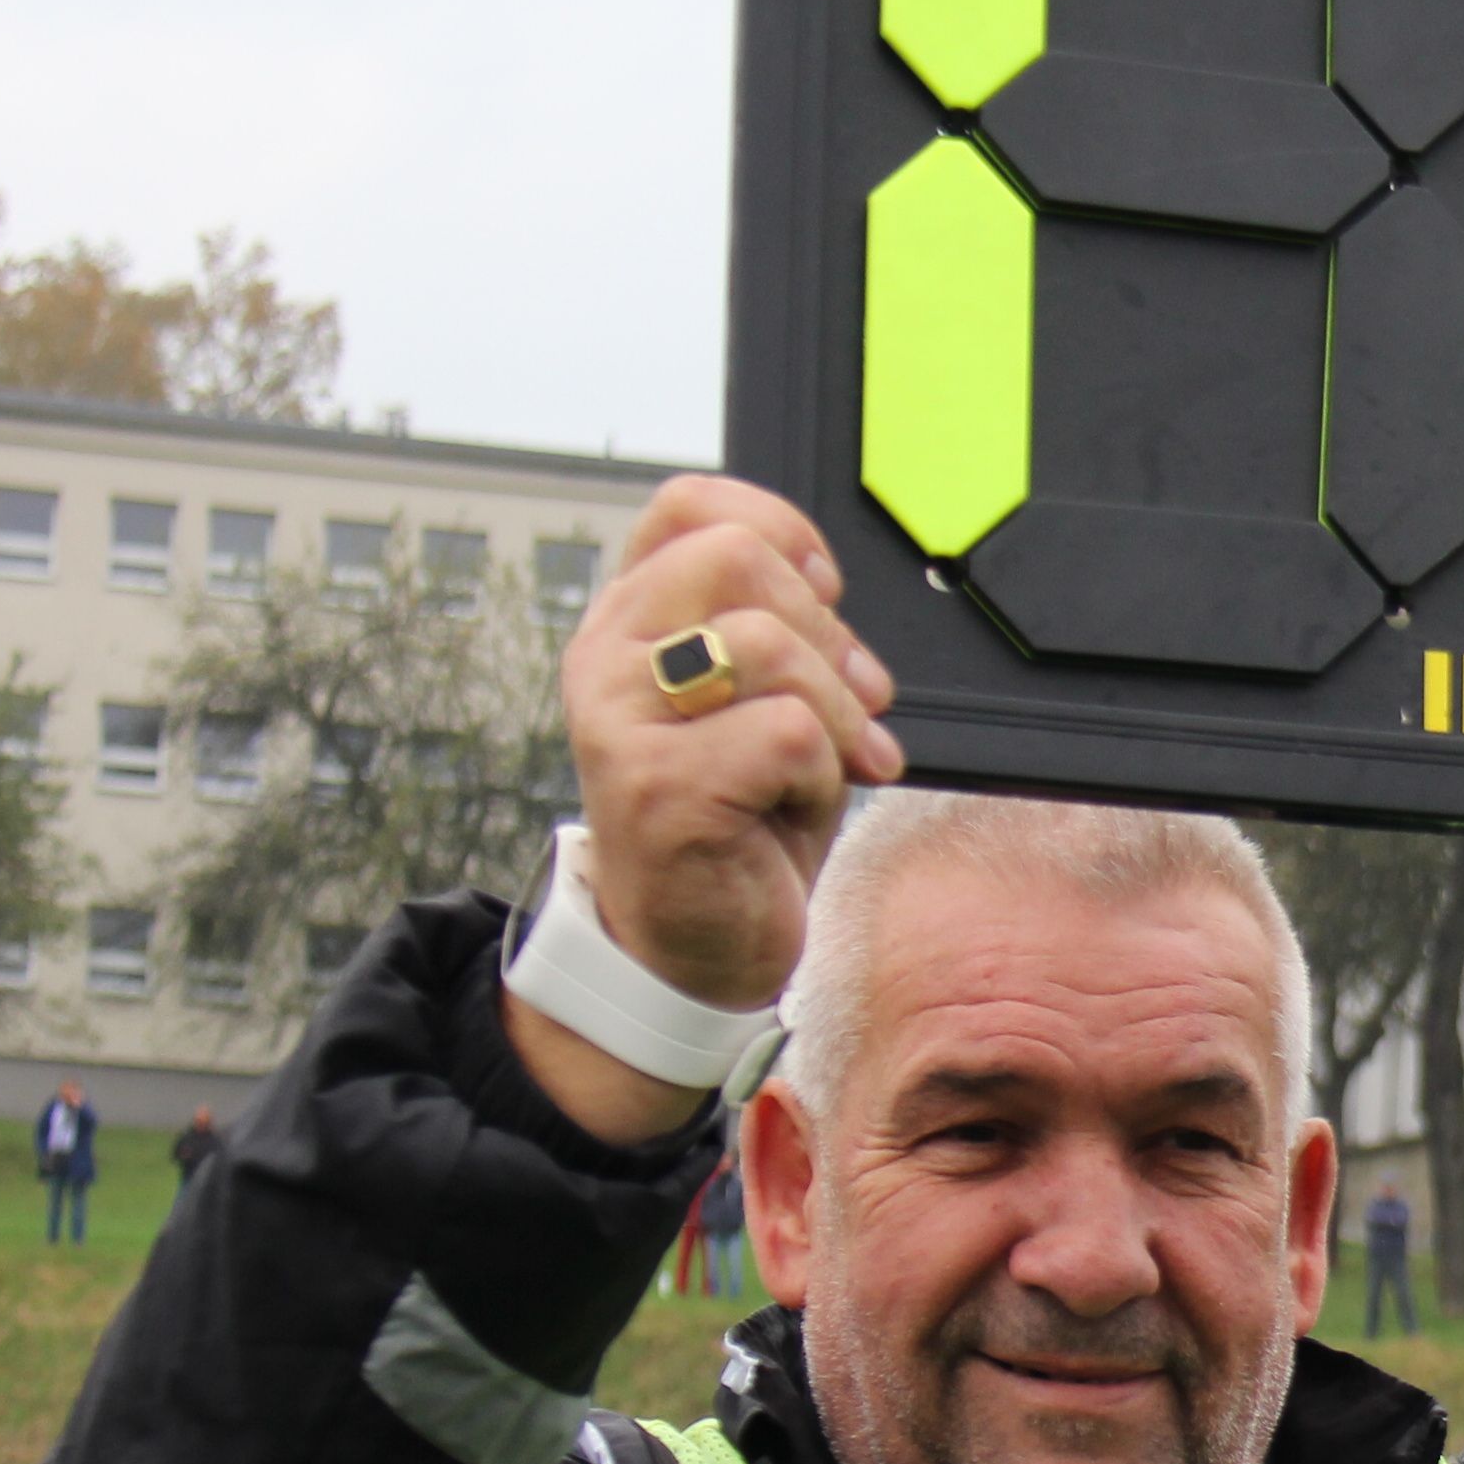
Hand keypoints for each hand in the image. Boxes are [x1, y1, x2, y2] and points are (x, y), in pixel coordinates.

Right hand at [513, 476, 905, 1140]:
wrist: (691, 955)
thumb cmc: (733, 831)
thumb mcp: (753, 710)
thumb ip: (771, 632)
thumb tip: (825, 580)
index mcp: (629, 624)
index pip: (690, 507)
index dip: (779, 528)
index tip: (824, 590)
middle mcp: (607, 659)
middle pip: (741, 562)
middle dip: (828, 634)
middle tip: (857, 706)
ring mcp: (620, 721)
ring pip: (770, 645)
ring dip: (835, 716)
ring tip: (827, 773)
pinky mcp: (656, 786)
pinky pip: (789, 734)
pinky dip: (822, 777)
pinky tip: (796, 814)